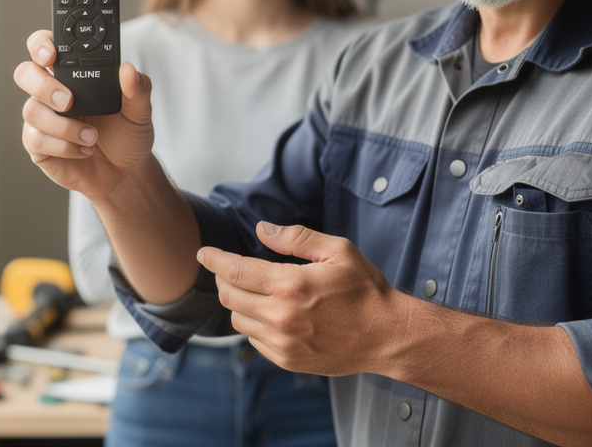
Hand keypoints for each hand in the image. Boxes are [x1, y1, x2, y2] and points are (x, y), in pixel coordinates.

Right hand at [15, 29, 154, 200]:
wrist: (125, 171)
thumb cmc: (127, 134)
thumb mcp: (140, 110)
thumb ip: (138, 88)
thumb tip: (128, 70)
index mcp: (73, 74)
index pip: (46, 47)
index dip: (41, 45)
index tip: (52, 55)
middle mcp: (52, 92)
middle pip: (25, 73)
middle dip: (43, 85)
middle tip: (69, 101)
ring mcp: (43, 118)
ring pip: (31, 110)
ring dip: (64, 126)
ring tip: (92, 137)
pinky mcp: (38, 145)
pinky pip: (36, 139)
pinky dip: (64, 146)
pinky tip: (83, 149)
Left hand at [197, 222, 402, 376]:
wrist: (387, 336)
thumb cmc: (365, 290)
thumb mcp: (338, 251)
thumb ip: (296, 238)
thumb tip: (261, 230)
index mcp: (290, 285)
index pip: (234, 271)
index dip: (214, 259)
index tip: (204, 252)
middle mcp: (281, 317)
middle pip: (228, 296)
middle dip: (223, 278)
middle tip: (231, 268)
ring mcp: (282, 343)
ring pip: (238, 319)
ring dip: (239, 302)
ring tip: (258, 291)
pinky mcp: (287, 360)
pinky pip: (254, 340)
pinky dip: (255, 324)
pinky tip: (273, 314)